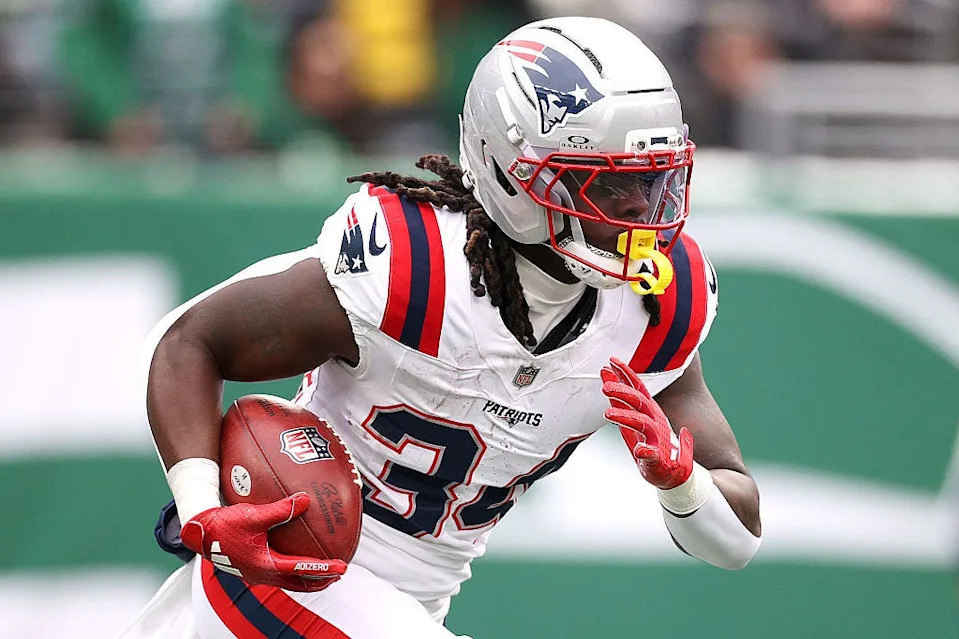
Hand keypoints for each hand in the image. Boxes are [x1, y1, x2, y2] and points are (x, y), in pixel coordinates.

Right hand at [180, 492, 346, 591]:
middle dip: (320, 581)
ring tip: (322, 573)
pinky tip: (294, 559)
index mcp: (265, 564)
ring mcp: (256, 574)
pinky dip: (292, 571)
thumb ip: (281, 509)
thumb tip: (306, 500)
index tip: (342, 567)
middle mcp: (262, 574)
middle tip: (338, 575)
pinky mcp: (251, 569)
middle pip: (298, 583)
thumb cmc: (225, 524)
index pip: (301, 569)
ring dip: (307, 579)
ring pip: (288, 581)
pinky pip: (278, 574)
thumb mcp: (254, 514)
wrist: (200, 533)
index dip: (324, 569)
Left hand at [600, 357, 693, 488]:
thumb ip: (619, 398)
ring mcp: (657, 440)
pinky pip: (653, 455)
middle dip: (623, 392)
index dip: (626, 374)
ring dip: (626, 417)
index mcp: (650, 412)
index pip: (638, 388)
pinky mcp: (657, 460)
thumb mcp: (630, 418)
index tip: (612, 362)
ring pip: (643, 424)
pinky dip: (647, 452)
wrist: (671, 474)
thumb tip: (605, 374)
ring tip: (609, 413)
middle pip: (640, 402)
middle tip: (606, 386)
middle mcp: (655, 422)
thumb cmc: (650, 445)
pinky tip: (640, 450)